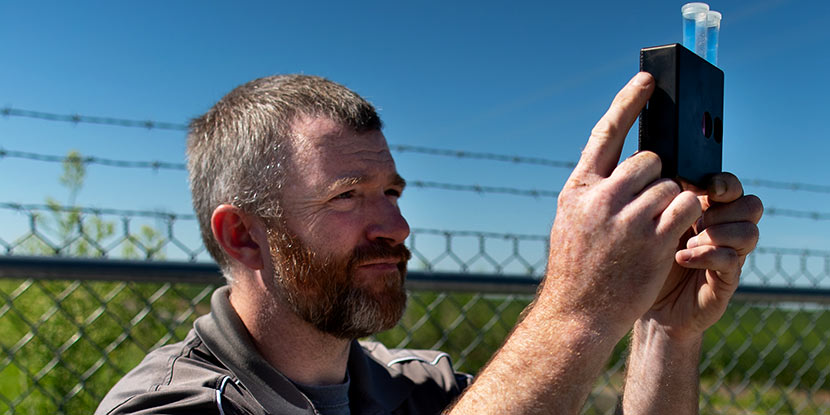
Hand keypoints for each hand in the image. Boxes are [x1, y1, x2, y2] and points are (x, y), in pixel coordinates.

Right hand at [541, 72, 701, 336]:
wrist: (577, 313)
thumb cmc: (577, 267)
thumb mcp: (571, 220)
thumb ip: (595, 189)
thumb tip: (628, 164)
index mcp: (578, 189)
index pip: (606, 133)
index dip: (629, 102)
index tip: (647, 79)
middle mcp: (601, 199)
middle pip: (650, 160)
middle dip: (655, 178)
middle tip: (647, 202)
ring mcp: (628, 220)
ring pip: (670, 185)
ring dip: (670, 202)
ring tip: (654, 226)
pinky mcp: (654, 241)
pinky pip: (685, 208)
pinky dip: (685, 217)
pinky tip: (672, 232)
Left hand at [646, 174, 762, 340]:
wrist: (644, 301)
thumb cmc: (644, 256)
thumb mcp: (649, 223)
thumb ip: (658, 196)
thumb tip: (648, 161)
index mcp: (708, 210)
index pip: (731, 187)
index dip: (722, 183)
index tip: (700, 186)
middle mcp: (724, 230)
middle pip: (750, 205)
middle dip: (724, 208)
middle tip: (696, 218)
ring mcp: (729, 255)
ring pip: (749, 232)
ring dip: (717, 233)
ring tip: (686, 241)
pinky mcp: (726, 280)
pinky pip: (731, 260)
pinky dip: (706, 255)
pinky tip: (681, 257)